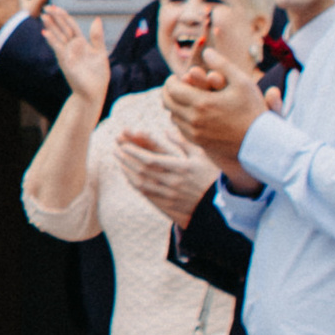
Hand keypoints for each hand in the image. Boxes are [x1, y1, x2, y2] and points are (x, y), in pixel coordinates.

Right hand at [39, 1, 112, 114]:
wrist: (93, 92)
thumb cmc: (97, 75)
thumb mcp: (100, 52)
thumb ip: (97, 37)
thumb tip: (97, 19)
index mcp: (80, 43)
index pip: (70, 26)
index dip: (63, 16)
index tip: (55, 7)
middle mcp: (71, 48)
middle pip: (62, 29)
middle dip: (55, 18)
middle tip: (46, 7)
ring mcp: (67, 55)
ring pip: (58, 37)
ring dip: (51, 27)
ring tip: (43, 16)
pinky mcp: (65, 62)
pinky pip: (58, 49)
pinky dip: (52, 41)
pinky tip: (45, 33)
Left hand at [115, 111, 212, 226]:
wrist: (218, 205)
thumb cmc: (211, 177)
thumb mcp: (201, 157)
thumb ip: (184, 143)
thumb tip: (168, 130)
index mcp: (181, 169)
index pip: (151, 160)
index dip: (135, 152)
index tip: (124, 144)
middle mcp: (172, 182)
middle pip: (142, 171)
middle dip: (127, 159)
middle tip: (116, 149)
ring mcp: (168, 195)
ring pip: (141, 183)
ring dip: (127, 171)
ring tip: (119, 161)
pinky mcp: (167, 205)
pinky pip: (146, 194)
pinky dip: (135, 184)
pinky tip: (129, 176)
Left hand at [163, 39, 268, 167]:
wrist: (261, 142)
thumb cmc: (253, 110)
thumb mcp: (242, 82)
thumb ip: (223, 65)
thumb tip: (207, 52)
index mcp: (201, 103)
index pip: (172, 90)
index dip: (170, 81)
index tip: (176, 77)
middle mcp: (194, 120)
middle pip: (168, 104)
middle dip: (168, 92)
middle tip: (174, 86)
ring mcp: (195, 134)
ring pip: (173, 117)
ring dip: (174, 106)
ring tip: (182, 98)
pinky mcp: (199, 143)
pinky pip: (181, 129)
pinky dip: (180, 119)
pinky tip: (189, 113)